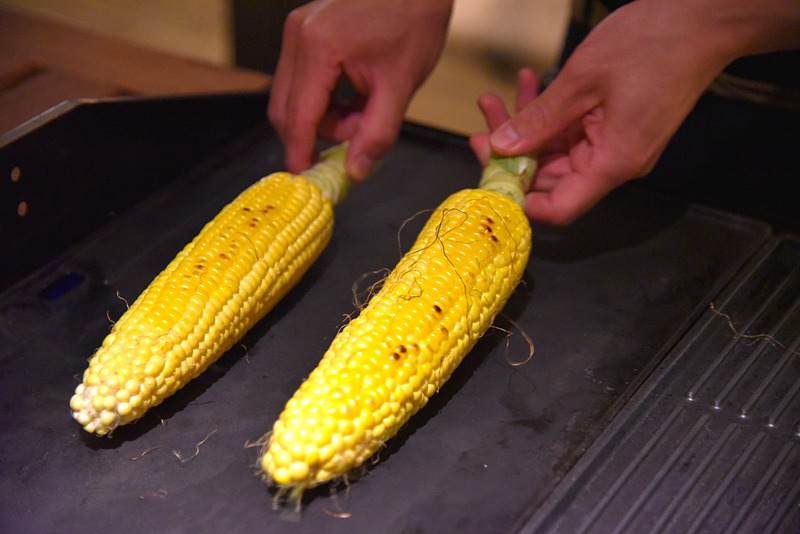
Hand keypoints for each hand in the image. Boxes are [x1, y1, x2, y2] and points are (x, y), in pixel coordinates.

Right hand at [268, 0, 452, 179]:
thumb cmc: (414, 22)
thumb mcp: (400, 85)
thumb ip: (377, 133)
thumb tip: (355, 172)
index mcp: (318, 49)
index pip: (298, 118)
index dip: (300, 154)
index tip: (308, 179)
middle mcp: (298, 37)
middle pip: (287, 110)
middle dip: (319, 134)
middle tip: (357, 137)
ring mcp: (297, 30)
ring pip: (293, 97)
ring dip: (324, 117)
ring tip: (364, 111)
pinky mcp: (304, 30)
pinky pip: (302, 79)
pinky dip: (324, 99)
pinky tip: (355, 95)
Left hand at [480, 0, 762, 223]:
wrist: (703, 19)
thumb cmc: (653, 44)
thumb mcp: (583, 80)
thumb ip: (540, 119)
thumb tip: (501, 146)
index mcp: (612, 162)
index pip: (560, 208)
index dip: (522, 200)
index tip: (491, 176)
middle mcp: (615, 163)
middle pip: (551, 179)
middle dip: (513, 153)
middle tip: (485, 124)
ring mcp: (616, 145)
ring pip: (556, 152)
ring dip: (526, 128)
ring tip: (495, 99)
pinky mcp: (615, 128)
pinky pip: (572, 133)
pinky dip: (549, 115)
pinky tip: (528, 86)